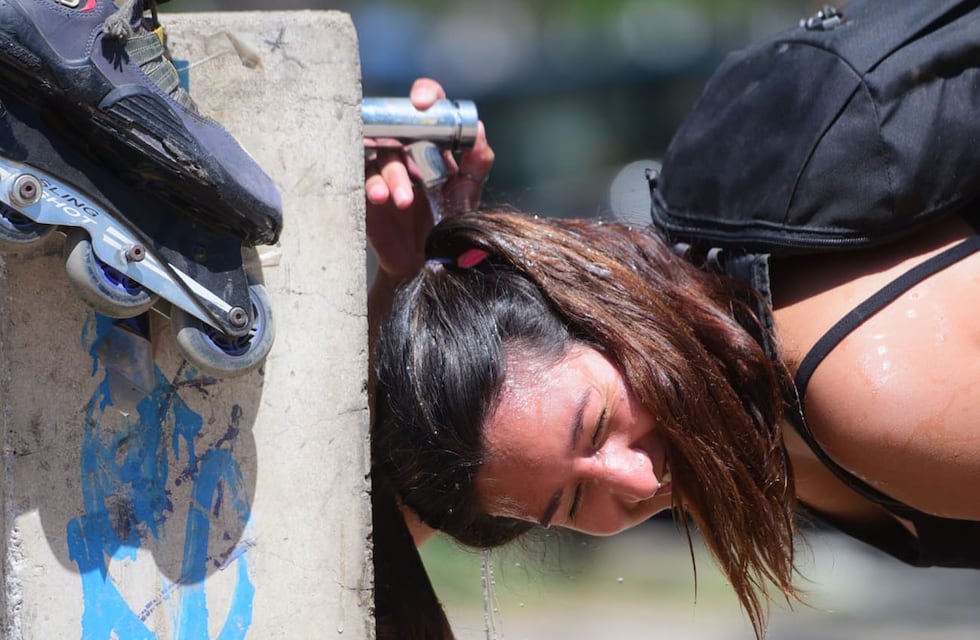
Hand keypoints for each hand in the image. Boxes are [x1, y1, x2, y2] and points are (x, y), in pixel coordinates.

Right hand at [365, 78, 493, 281]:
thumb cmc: (447, 225)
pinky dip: (373, 185)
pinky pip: (362, 177)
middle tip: (413, 158)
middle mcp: (406, 152)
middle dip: (402, 141)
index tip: (423, 102)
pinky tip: (383, 199)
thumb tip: (478, 132)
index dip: (425, 95)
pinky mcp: (366, 191)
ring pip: (380, 155)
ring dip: (392, 175)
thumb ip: (478, 163)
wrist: (427, 263)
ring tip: (403, 201)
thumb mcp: (468, 194)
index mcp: (432, 145)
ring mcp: (384, 170)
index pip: (427, 109)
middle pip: (397, 129)